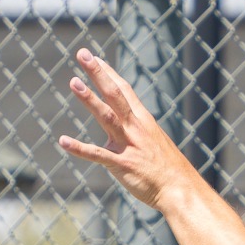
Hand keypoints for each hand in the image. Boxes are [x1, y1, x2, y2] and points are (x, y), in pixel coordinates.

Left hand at [56, 48, 199, 210]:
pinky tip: (63, 141)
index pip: (124, 90)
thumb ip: (137, 132)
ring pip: (107, 116)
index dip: (108, 73)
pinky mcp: (123, 164)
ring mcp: (129, 145)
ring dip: (90, 99)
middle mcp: (136, 128)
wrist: (181, 190)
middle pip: (115, 94)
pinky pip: (98, 154)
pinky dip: (80, 148)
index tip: (94, 58)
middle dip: (99, 73)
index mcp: (144, 121)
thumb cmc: (167, 169)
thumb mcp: (154, 143)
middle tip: (83, 54)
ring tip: (74, 82)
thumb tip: (127, 127)